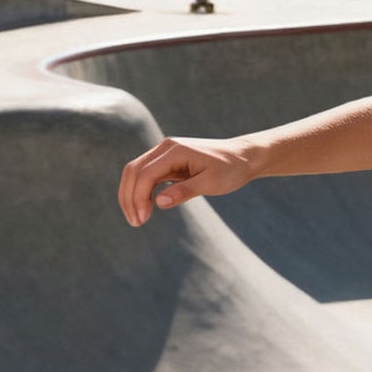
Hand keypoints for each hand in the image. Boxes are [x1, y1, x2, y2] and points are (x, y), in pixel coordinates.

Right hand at [118, 135, 254, 226]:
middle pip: (134, 171)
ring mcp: (165, 153)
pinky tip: (145, 208)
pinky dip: (142, 191)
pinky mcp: (169, 161)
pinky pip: (148, 175)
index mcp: (174, 150)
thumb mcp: (212, 183)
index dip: (138, 197)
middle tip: (135, 223)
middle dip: (129, 197)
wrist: (243, 157)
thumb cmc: (231, 170)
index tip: (141, 219)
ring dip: (132, 195)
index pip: (145, 173)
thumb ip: (185, 191)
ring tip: (137, 219)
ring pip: (137, 172)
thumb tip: (159, 203)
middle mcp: (165, 148)